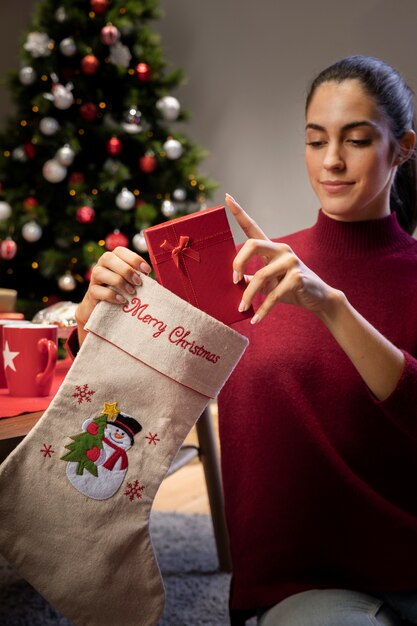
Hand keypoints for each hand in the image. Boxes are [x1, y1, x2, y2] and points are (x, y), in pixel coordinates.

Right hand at [75, 247, 150, 341]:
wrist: (102, 310)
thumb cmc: (122, 292)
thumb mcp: (131, 282)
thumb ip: (139, 277)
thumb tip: (155, 280)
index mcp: (112, 260)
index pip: (120, 251)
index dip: (134, 258)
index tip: (147, 271)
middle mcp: (101, 266)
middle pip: (108, 258)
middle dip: (126, 269)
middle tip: (138, 282)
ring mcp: (94, 279)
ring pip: (100, 272)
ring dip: (118, 281)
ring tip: (132, 291)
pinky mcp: (91, 293)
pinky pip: (97, 290)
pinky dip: (111, 295)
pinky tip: (122, 300)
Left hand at [225, 193, 337, 323]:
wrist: (318, 299)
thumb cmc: (289, 288)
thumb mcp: (267, 282)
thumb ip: (249, 278)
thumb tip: (231, 281)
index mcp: (271, 248)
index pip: (253, 227)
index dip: (239, 212)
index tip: (227, 198)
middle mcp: (281, 250)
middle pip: (252, 244)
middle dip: (238, 263)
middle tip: (232, 281)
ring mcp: (291, 262)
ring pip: (260, 276)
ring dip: (248, 295)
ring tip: (241, 308)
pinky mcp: (297, 278)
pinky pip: (273, 295)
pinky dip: (263, 310)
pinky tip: (256, 320)